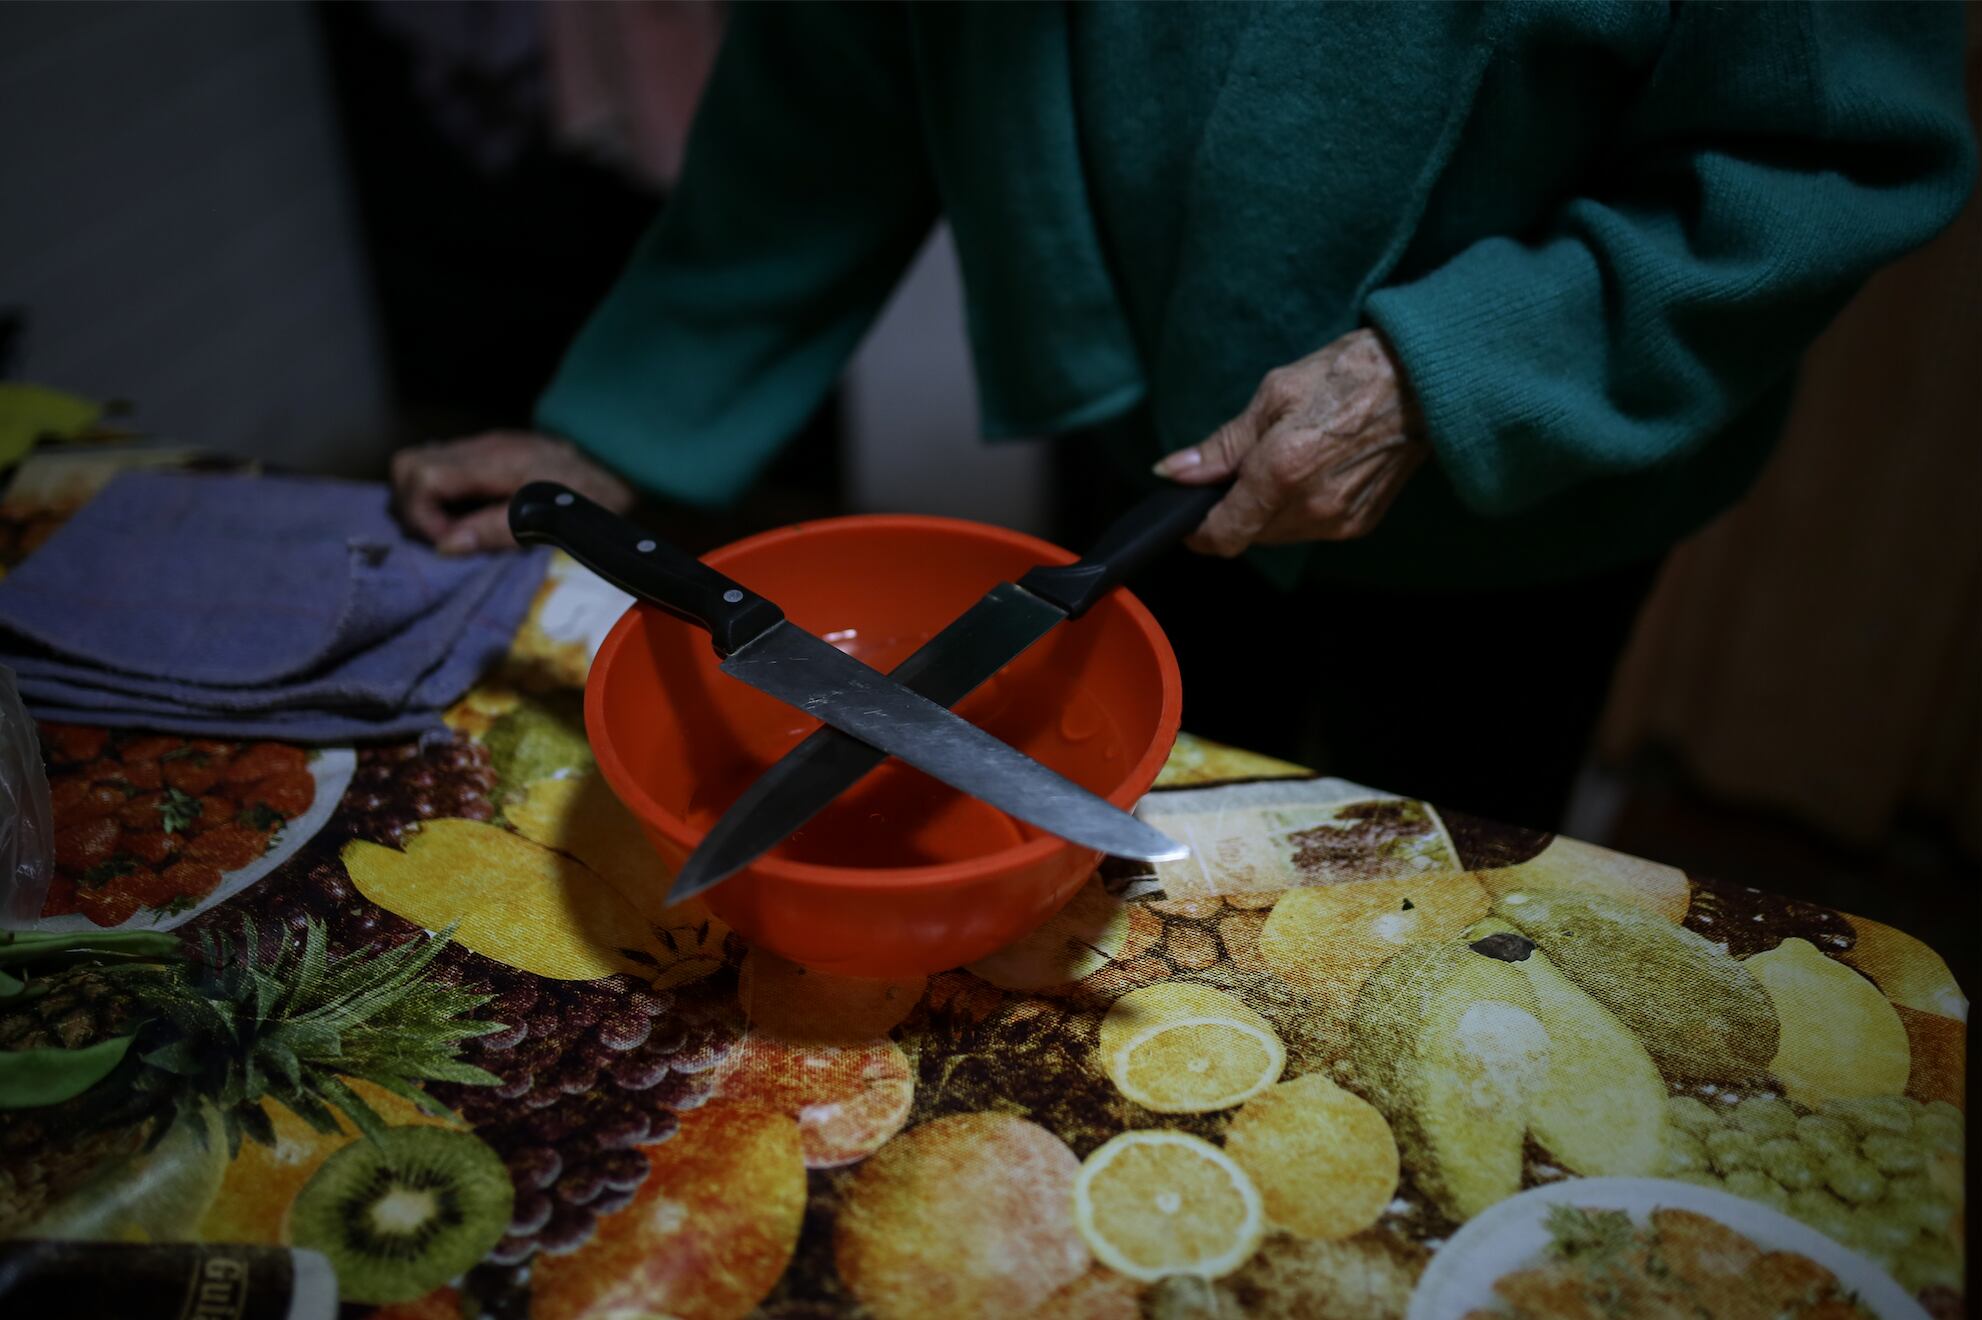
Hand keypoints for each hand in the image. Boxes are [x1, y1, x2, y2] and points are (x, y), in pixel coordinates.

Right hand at [391, 432, 635, 552]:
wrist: (622, 461)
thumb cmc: (592, 493)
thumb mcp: (550, 519)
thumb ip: (496, 529)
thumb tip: (446, 546)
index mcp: (491, 460)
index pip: (421, 476)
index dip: (422, 515)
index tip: (450, 543)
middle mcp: (478, 448)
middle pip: (408, 466)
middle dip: (414, 507)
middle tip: (447, 537)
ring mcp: (480, 449)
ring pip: (419, 465)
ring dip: (425, 502)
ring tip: (456, 530)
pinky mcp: (487, 456)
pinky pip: (443, 469)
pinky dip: (441, 495)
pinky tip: (466, 516)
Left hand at [1153, 328, 1428, 555]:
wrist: (1421, 379)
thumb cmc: (1348, 374)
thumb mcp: (1273, 396)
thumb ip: (1222, 446)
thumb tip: (1174, 473)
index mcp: (1282, 472)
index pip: (1224, 534)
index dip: (1198, 532)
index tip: (1188, 517)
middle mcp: (1311, 507)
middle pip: (1249, 534)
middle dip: (1235, 509)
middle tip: (1245, 466)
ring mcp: (1338, 520)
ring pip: (1279, 533)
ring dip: (1267, 509)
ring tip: (1286, 460)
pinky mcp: (1359, 523)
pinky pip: (1310, 528)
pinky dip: (1299, 508)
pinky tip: (1314, 470)